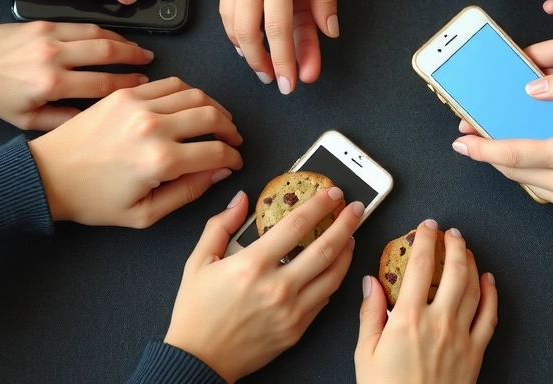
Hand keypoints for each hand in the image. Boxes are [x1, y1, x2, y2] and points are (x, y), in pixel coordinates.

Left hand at [0, 21, 153, 129]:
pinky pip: (81, 24)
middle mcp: (52, 58)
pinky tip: (113, 36)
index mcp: (50, 85)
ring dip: (123, 41)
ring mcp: (49, 37)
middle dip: (133, 58)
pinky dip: (102, 29)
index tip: (142, 86)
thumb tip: (94, 121)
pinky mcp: (43, 24)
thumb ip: (62, 121)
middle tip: (149, 62)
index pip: (101, 85)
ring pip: (97, 35)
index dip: (127, 86)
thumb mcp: (26, 120)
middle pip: (106, 54)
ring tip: (138, 49)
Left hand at [27, 78, 243, 226]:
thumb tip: (219, 173)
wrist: (48, 176)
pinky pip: (169, 83)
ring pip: (195, 94)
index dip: (233, 157)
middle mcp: (152, 127)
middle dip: (230, 128)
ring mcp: (138, 105)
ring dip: (213, 106)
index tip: (234, 161)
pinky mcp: (124, 94)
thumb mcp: (145, 214)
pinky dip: (187, 92)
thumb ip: (188, 192)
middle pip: (212, 115)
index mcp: (160, 161)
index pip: (216, 151)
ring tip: (217, 119)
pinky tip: (190, 105)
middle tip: (232, 139)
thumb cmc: (91, 199)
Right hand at [164, 187, 363, 381]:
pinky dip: (332, 281)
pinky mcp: (297, 329)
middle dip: (347, 224)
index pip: (297, 225)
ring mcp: (291, 311)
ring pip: (333, 276)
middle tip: (356, 209)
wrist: (199, 359)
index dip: (319, 205)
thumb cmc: (196, 312)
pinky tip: (332, 269)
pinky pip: (324, 300)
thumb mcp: (198, 262)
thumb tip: (241, 200)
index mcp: (253, 265)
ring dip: (347, 252)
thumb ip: (220, 225)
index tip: (332, 194)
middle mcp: (277, 287)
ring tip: (351, 237)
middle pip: (326, 248)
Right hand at [218, 0, 338, 93]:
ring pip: (232, 26)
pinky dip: (235, 31)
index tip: (293, 81)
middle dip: (262, 64)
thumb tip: (330, 30)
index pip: (278, 29)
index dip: (286, 60)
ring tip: (264, 67)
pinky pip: (226, 10)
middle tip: (277, 81)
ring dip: (247, 52)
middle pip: (248, 35)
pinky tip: (246, 42)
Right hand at [355, 221, 496, 383]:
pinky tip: (489, 280)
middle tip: (449, 232)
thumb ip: (369, 314)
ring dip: (471, 262)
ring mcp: (461, 336)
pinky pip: (489, 315)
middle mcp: (438, 322)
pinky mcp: (476, 351)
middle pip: (453, 270)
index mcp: (408, 318)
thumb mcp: (365, 353)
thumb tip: (370, 283)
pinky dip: (491, 293)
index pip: (420, 266)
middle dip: (452, 244)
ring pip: (473, 287)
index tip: (425, 227)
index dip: (425, 240)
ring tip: (465, 248)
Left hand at [453, 126, 552, 229]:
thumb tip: (540, 134)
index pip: (512, 153)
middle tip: (474, 140)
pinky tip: (543, 168)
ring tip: (505, 150)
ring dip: (514, 168)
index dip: (482, 149)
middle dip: (491, 156)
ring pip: (528, 183)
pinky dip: (540, 179)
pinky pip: (547, 194)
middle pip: (513, 171)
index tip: (461, 142)